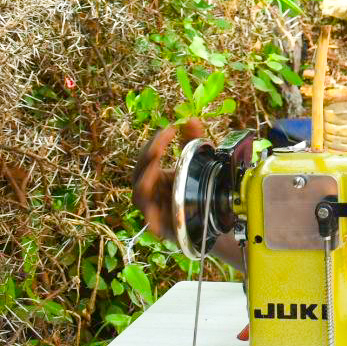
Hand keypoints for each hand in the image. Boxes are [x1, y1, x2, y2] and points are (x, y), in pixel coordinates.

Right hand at [130, 117, 205, 242]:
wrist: (207, 218)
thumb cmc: (195, 188)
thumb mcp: (197, 162)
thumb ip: (192, 140)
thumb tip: (191, 118)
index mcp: (153, 175)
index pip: (147, 155)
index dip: (156, 141)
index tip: (170, 128)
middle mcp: (148, 191)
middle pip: (139, 172)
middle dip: (147, 157)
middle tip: (160, 145)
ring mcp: (151, 208)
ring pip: (139, 194)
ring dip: (145, 179)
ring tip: (154, 165)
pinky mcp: (159, 227)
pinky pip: (151, 220)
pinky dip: (152, 215)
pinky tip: (156, 205)